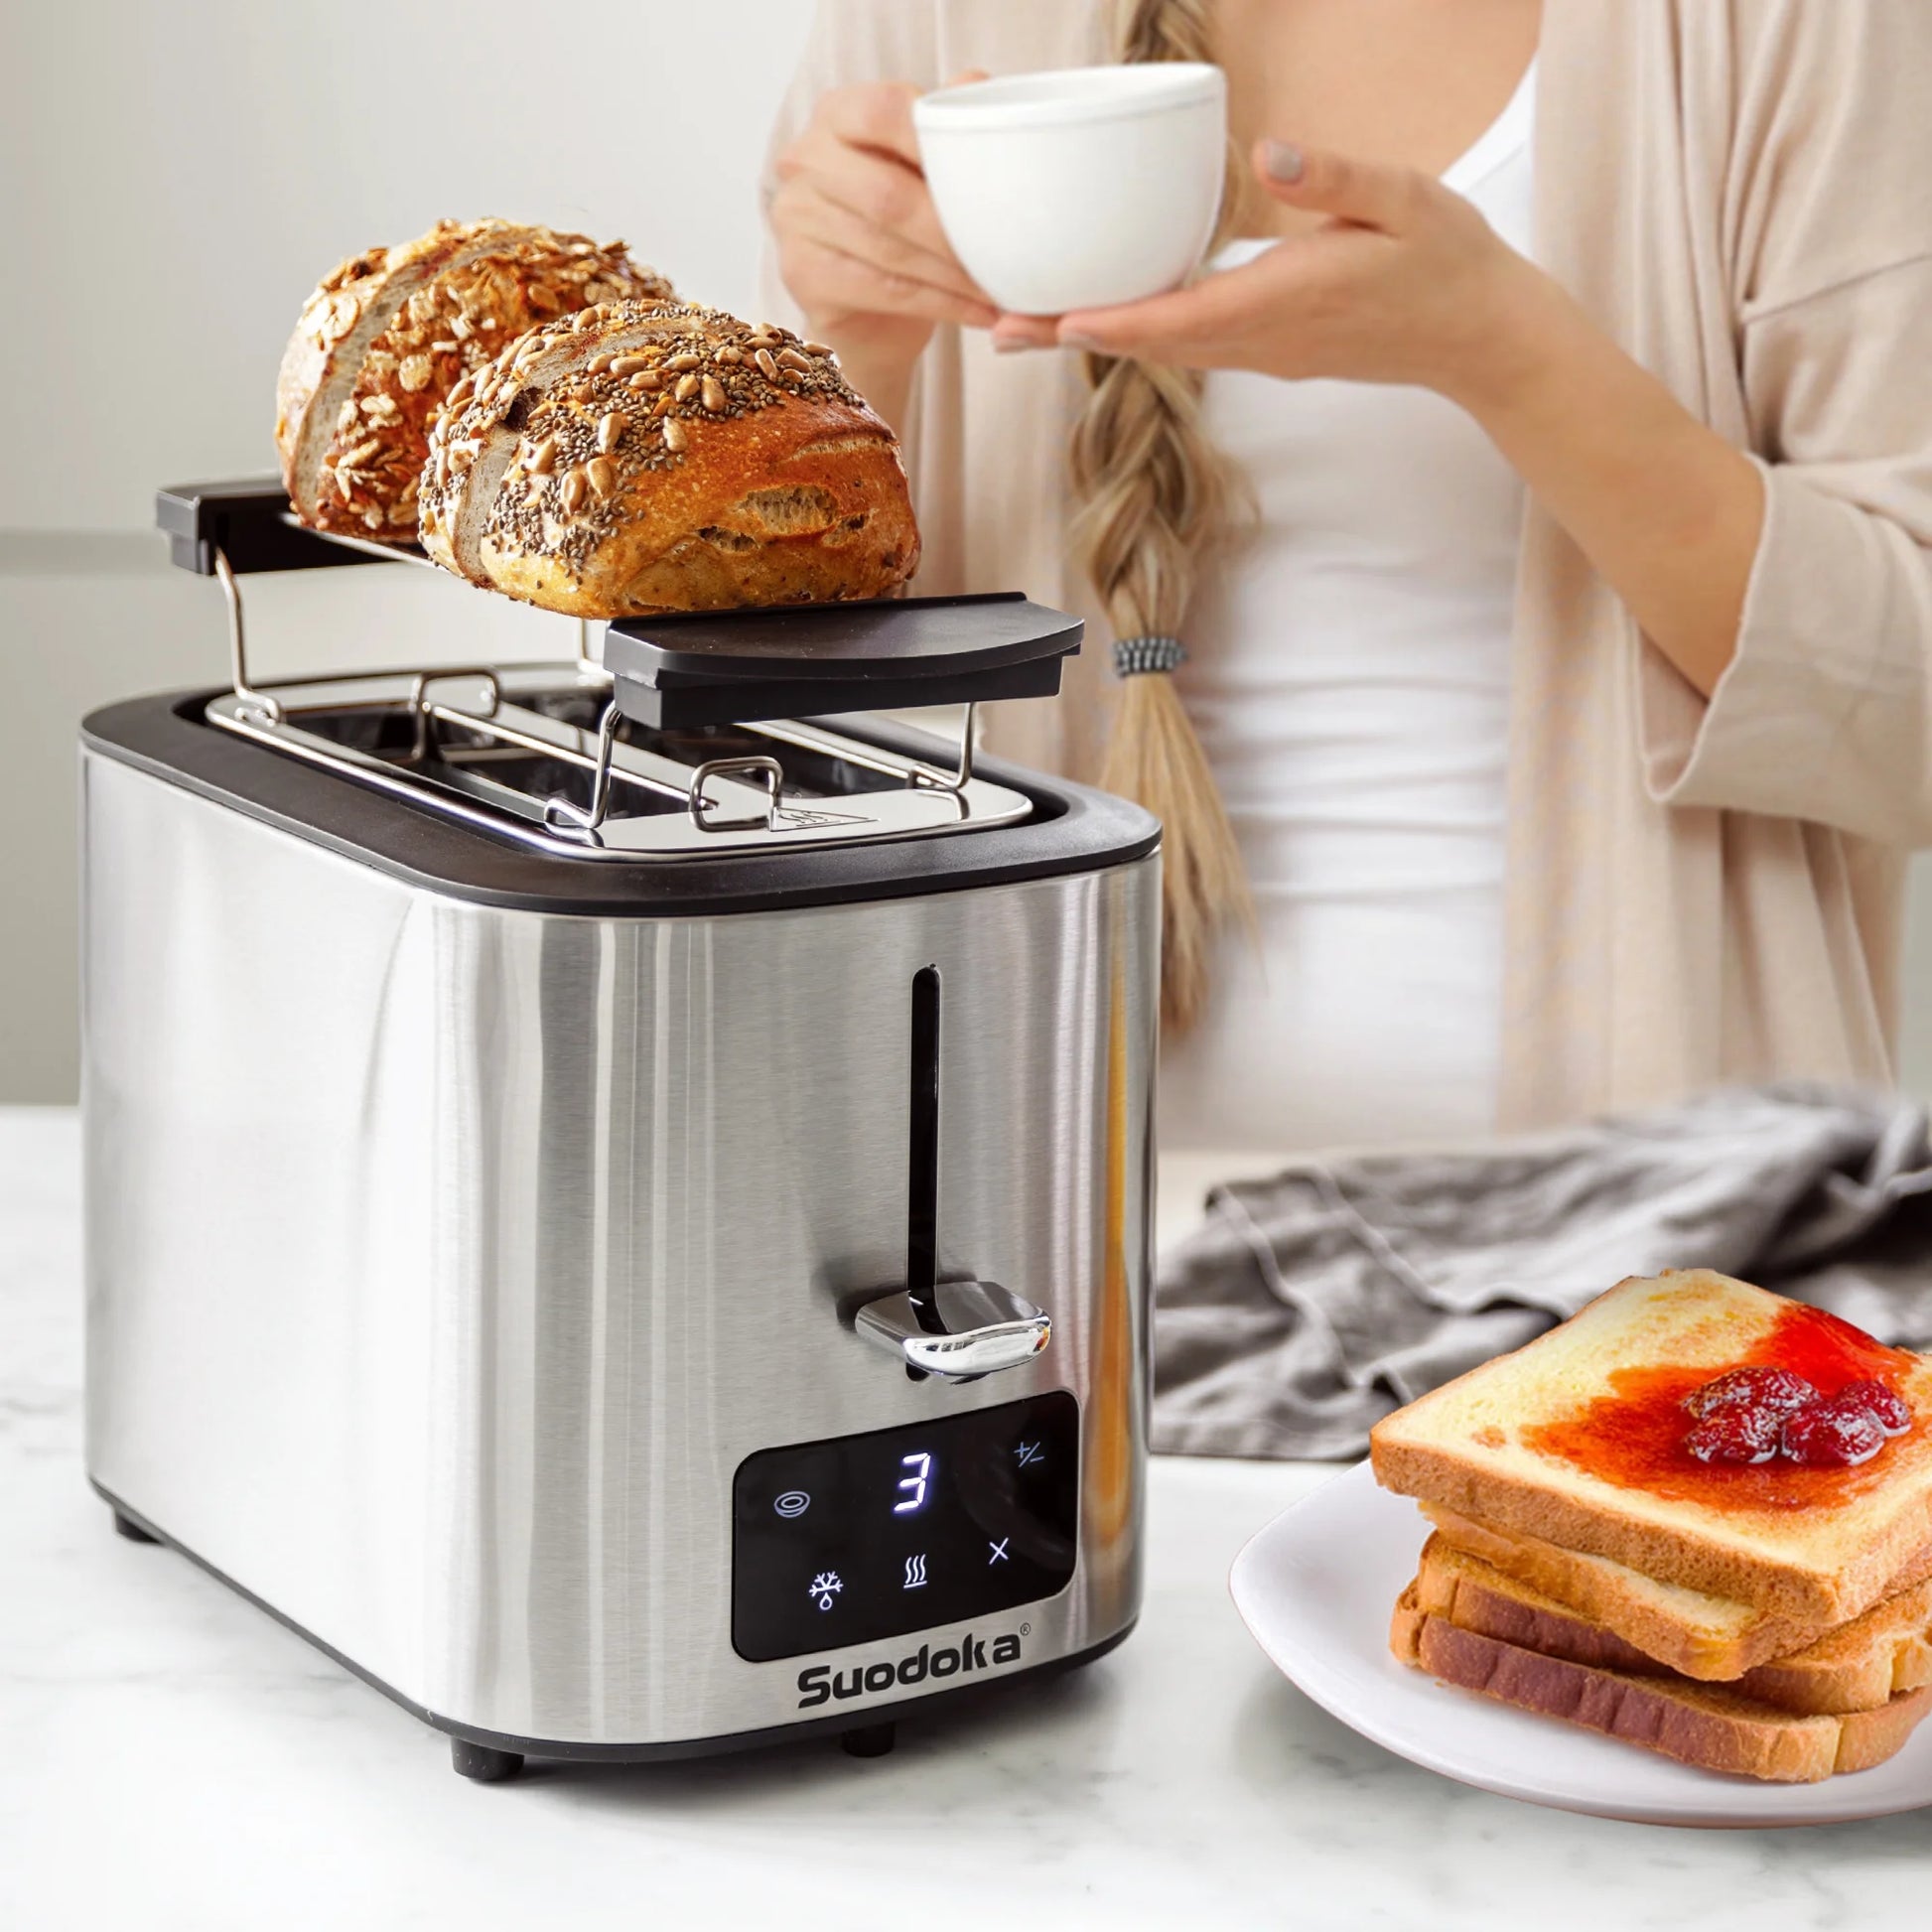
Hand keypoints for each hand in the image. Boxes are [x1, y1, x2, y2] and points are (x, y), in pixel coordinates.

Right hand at [770, 79, 997, 379]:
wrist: (866, 303)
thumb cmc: (902, 217)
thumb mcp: (925, 163)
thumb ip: (948, 125)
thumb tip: (980, 88)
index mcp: (838, 112)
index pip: (885, 112)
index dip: (939, 143)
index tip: (989, 176)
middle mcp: (805, 159)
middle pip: (888, 194)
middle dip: (953, 229)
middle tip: (1007, 251)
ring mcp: (796, 218)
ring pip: (889, 249)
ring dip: (954, 273)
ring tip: (1001, 286)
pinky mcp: (803, 274)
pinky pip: (884, 290)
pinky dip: (941, 303)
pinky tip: (980, 312)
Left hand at [993, 139, 1554, 410]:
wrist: (1483, 338)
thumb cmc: (1450, 262)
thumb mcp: (1406, 199)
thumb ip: (1337, 178)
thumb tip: (1270, 153)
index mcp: (1286, 301)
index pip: (1182, 320)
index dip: (1113, 322)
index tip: (1052, 321)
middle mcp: (1262, 340)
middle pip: (1149, 346)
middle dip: (1074, 337)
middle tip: (997, 329)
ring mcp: (1264, 354)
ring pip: (1162, 351)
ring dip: (1096, 341)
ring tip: (1026, 328)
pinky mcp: (1271, 352)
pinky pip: (1189, 347)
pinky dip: (1138, 335)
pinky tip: (1105, 318)